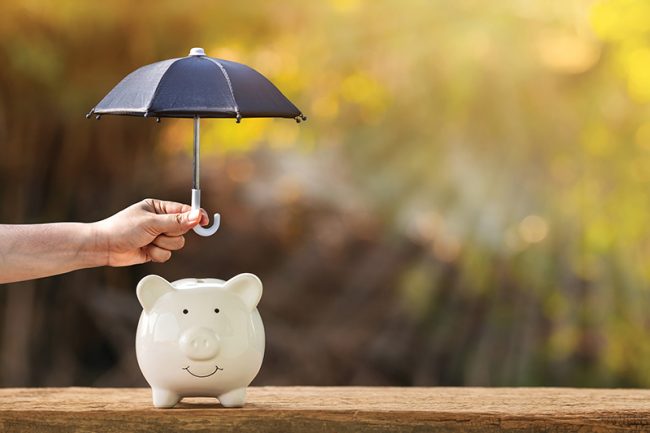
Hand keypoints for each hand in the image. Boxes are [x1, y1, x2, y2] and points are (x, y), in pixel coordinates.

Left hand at [93, 199, 208, 265]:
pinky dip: (157, 254)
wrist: (104, 247)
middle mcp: (160, 222)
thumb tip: (196, 216)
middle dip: (171, 235)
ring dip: (162, 245)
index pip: (184, 210)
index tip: (205, 221)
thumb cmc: (122, 228)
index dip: (196, 216)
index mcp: (159, 208)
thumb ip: (176, 221)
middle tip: (156, 233)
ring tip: (147, 242)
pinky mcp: (155, 250)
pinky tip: (144, 250)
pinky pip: (167, 255)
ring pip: (177, 244)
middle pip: (183, 230)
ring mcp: (158, 237)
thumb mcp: (151, 223)